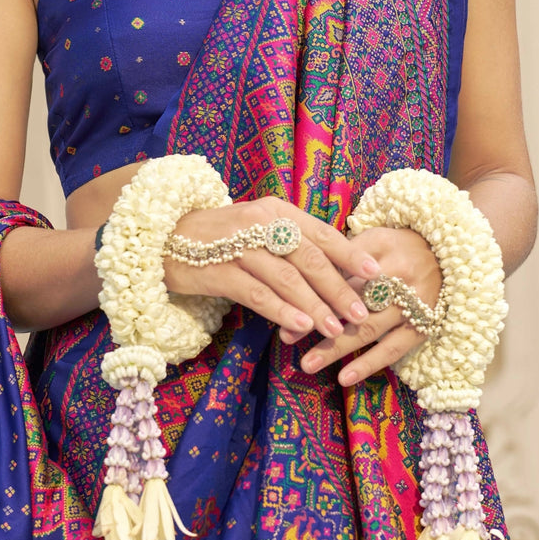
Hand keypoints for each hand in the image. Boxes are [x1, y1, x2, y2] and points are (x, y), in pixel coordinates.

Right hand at [163, 197, 381, 339]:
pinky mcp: (218, 270)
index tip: (376, 275)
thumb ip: (290, 243)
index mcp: (276, 210)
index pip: (321, 233)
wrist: (163, 237)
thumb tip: (332, 272)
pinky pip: (257, 293)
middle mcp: (261, 222)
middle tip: (361, 313)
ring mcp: (239, 245)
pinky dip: (282, 311)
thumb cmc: (219, 237)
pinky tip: (299, 327)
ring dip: (315, 306)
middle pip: (310, 257)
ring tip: (335, 328)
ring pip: (287, 278)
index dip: (350, 254)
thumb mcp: (257, 230)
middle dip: (339, 288)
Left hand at [296, 225, 440, 386]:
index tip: (283, 302)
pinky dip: (368, 363)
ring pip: (368, 327)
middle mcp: (398, 272)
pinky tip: (344, 377)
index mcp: (380, 244)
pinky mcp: (423, 325)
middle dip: (317, 319)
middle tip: (286, 336)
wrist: (451, 254)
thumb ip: (341, 256)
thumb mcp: (373, 237)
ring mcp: (412, 302)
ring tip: (307, 364)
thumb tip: (300, 280)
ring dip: (336, 347)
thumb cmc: (399, 246)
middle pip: (350, 299)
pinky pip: (393, 349)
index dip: (311, 285)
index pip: (339, 267)